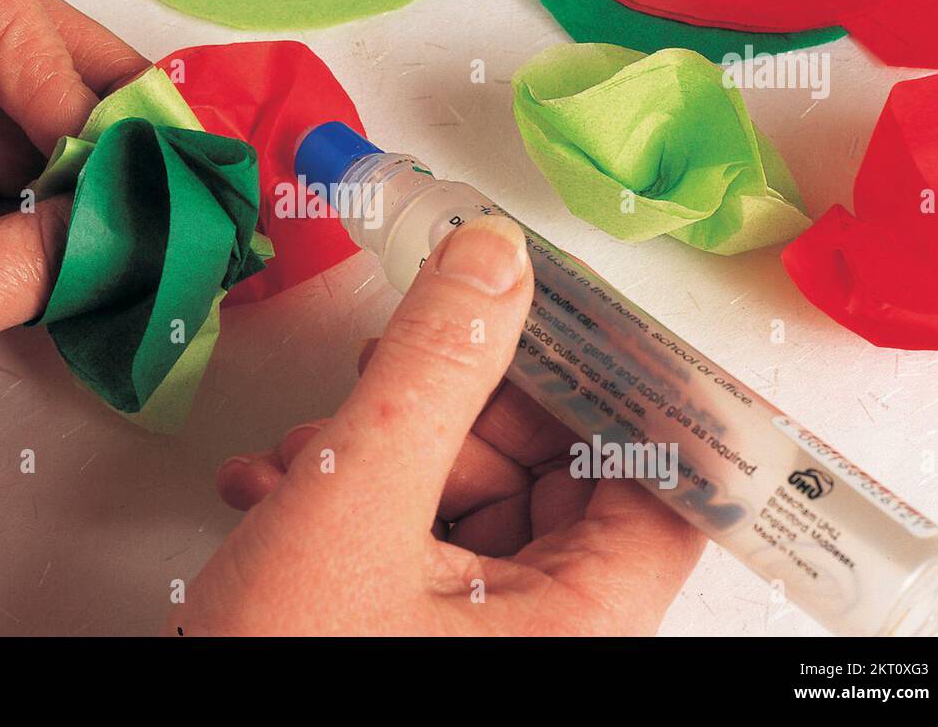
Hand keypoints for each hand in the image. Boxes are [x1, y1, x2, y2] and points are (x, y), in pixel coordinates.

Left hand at [0, 0, 146, 603]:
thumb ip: (21, 263)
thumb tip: (129, 230)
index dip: (54, 57)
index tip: (95, 151)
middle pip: (16, 61)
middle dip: (99, 109)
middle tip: (168, 172)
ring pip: (23, 139)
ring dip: (94, 173)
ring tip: (158, 222)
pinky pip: (12, 213)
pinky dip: (68, 230)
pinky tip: (111, 265)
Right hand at [171, 216, 705, 634]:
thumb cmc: (280, 670)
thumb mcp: (356, 501)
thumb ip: (431, 371)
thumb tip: (492, 266)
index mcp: (580, 626)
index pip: (658, 480)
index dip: (611, 386)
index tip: (556, 315)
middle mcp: (546, 636)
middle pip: (551, 479)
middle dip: (459, 412)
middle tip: (403, 371)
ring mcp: (479, 638)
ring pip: (469, 500)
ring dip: (384, 451)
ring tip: (307, 450)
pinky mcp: (417, 634)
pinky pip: (418, 540)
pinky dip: (356, 499)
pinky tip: (280, 488)